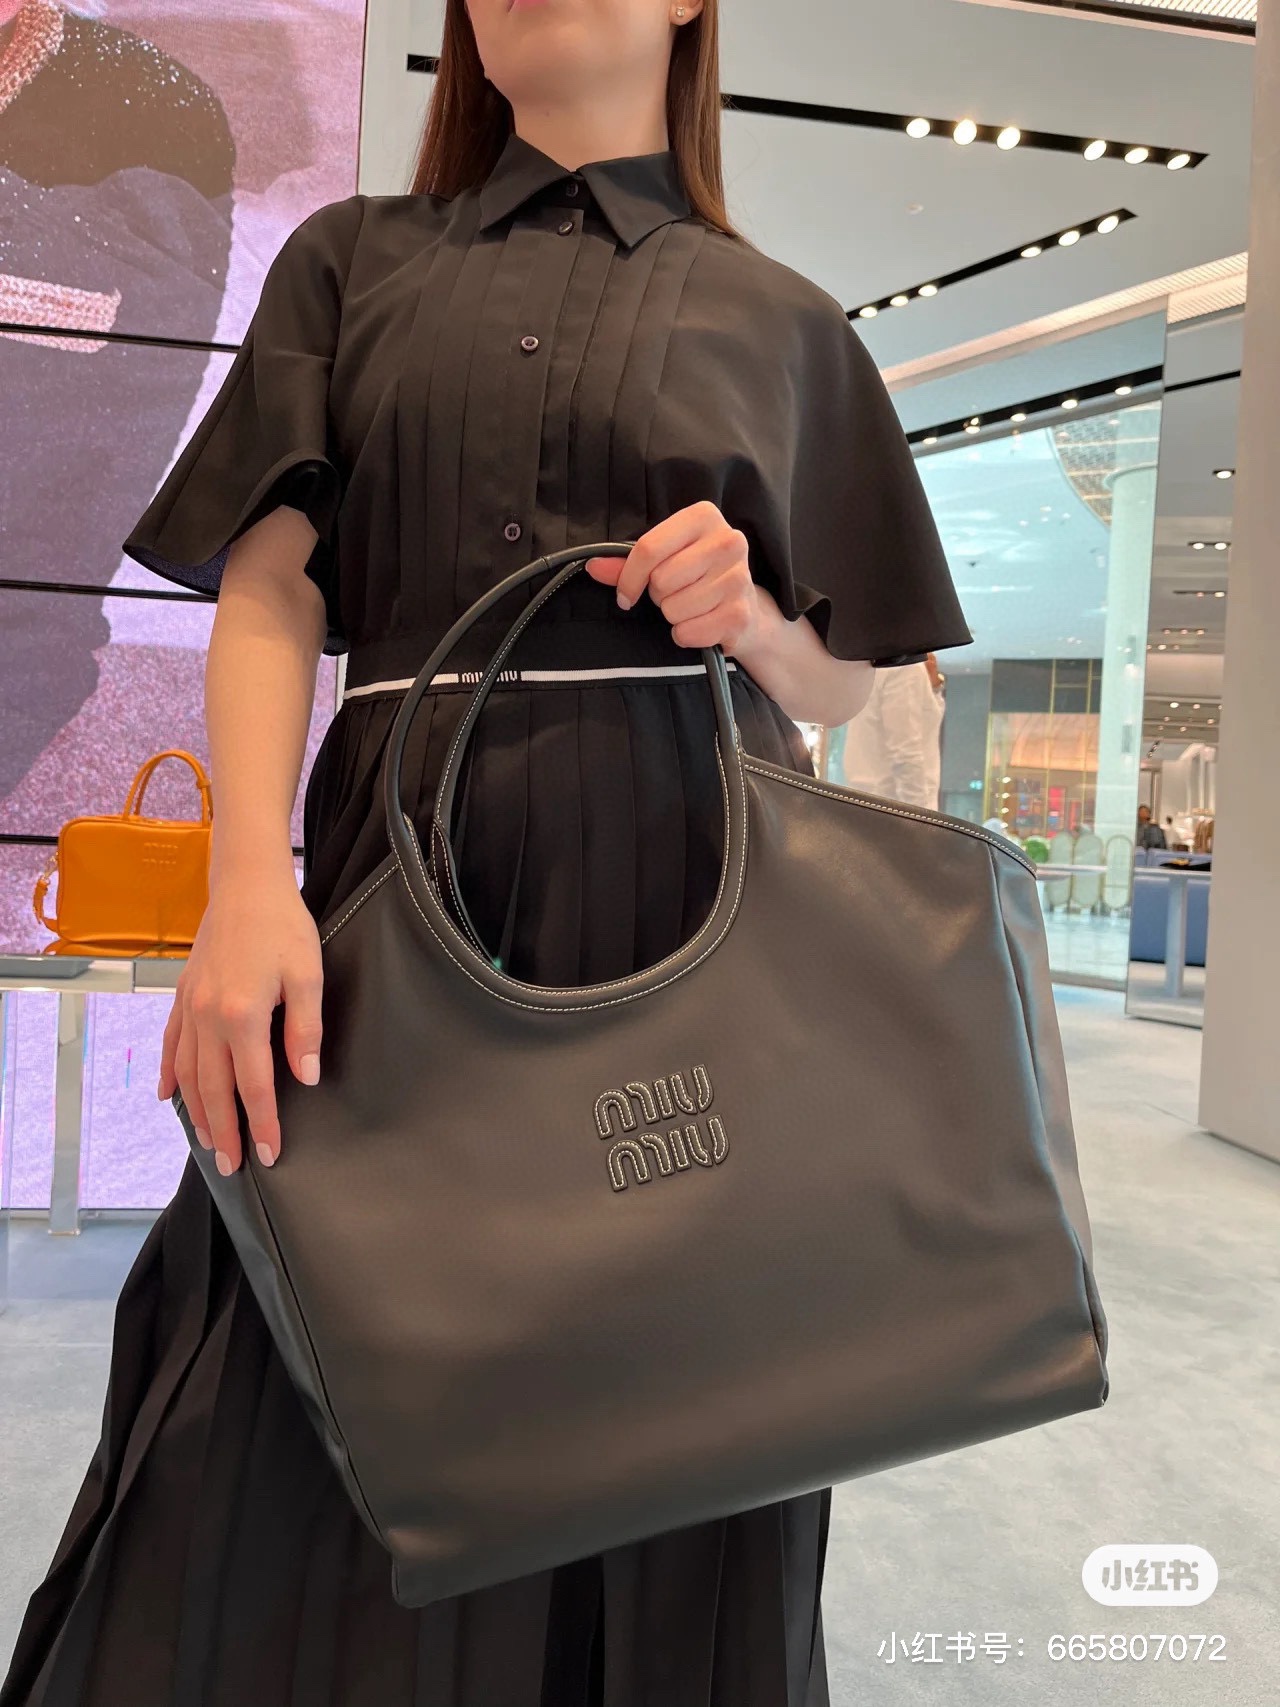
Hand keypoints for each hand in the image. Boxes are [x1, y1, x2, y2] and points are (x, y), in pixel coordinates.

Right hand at [157, 875, 323, 1175]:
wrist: (246, 885)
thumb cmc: (284, 926)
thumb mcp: (308, 975)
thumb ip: (305, 1030)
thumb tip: (305, 1078)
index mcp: (242, 1016)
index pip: (253, 1086)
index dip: (264, 1124)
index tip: (271, 1155)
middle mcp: (208, 1018)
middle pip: (215, 1090)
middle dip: (225, 1132)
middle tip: (233, 1166)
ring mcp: (190, 1008)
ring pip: (189, 1074)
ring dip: (199, 1113)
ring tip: (209, 1143)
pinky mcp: (183, 995)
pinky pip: (172, 1045)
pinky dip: (171, 1075)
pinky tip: (171, 1098)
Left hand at [584, 500, 763, 656]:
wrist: (744, 606)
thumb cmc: (696, 575)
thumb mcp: (664, 558)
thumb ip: (626, 562)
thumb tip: (594, 566)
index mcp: (704, 516)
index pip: (648, 549)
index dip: (628, 578)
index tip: (626, 593)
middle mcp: (728, 541)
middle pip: (660, 580)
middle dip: (658, 595)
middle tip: (674, 593)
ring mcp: (739, 578)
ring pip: (673, 609)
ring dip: (673, 615)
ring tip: (690, 606)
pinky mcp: (741, 614)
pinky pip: (689, 632)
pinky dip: (686, 635)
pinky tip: (700, 622)